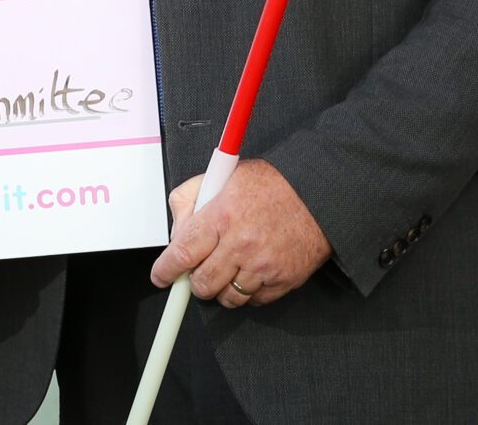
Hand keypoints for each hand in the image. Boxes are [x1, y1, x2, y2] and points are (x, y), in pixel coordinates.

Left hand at [149, 160, 329, 309]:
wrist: (317, 195)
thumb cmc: (270, 184)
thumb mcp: (221, 176)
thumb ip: (190, 200)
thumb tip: (176, 232)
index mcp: (222, 216)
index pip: (183, 253)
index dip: (166, 270)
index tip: (160, 277)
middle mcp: (242, 245)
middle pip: (203, 284)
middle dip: (195, 281)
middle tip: (198, 270)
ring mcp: (264, 266)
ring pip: (228, 298)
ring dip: (221, 289)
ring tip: (228, 268)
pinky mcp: (284, 281)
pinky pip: (254, 301)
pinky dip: (248, 292)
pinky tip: (251, 271)